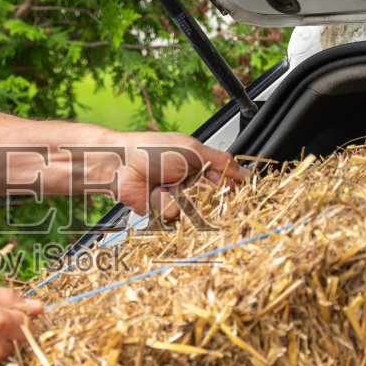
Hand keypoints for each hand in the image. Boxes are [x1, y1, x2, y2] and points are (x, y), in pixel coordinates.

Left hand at [111, 132, 247, 218]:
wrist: (120, 164)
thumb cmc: (151, 150)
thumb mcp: (192, 150)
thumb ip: (222, 162)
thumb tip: (245, 173)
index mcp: (199, 166)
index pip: (225, 181)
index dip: (230, 187)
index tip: (235, 189)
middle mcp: (190, 184)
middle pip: (212, 199)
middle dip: (204, 193)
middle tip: (189, 180)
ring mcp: (177, 199)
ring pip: (194, 211)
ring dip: (182, 197)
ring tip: (166, 183)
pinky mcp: (162, 212)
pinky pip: (174, 216)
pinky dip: (165, 203)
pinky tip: (155, 192)